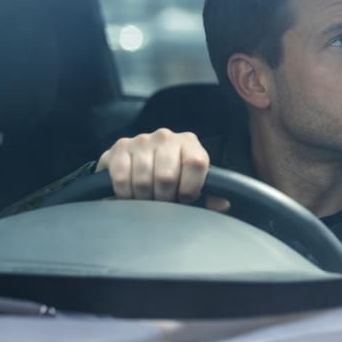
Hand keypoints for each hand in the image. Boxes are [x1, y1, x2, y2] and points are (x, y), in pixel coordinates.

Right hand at [95, 129, 228, 210]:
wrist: (140, 160)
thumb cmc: (173, 174)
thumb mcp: (193, 181)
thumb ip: (210, 194)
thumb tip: (222, 204)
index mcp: (189, 143)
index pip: (196, 163)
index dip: (190, 188)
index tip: (185, 198)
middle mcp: (166, 137)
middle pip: (167, 177)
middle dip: (165, 198)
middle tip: (163, 202)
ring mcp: (141, 140)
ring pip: (143, 180)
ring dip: (144, 198)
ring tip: (147, 198)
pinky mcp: (119, 147)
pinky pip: (121, 177)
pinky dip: (125, 193)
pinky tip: (130, 194)